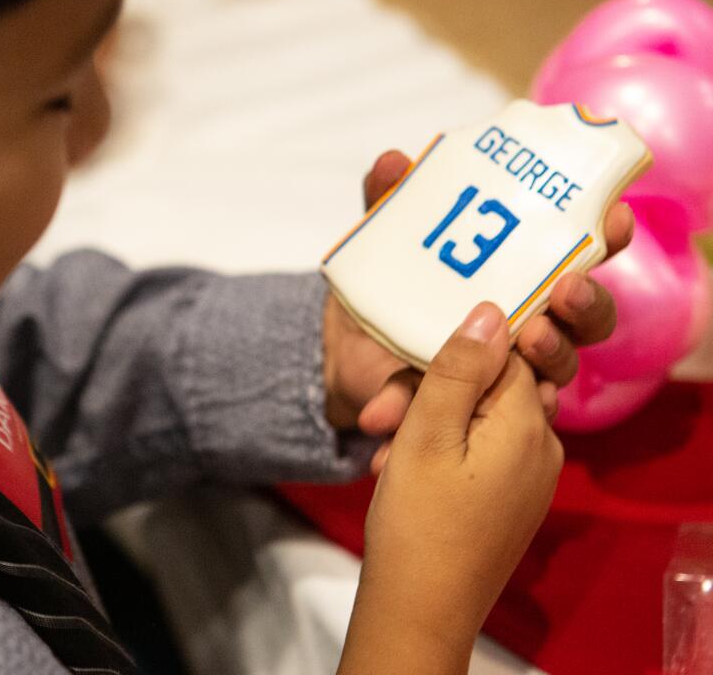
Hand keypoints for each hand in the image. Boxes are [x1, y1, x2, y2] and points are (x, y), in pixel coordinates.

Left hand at [322, 150, 633, 443]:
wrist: (342, 353)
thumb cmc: (386, 289)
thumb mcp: (382, 242)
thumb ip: (387, 200)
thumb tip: (392, 160)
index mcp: (522, 278)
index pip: (581, 258)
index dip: (605, 240)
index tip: (612, 220)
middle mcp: (528, 328)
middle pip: (585, 322)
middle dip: (584, 306)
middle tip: (563, 293)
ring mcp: (505, 375)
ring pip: (552, 375)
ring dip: (547, 360)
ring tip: (523, 343)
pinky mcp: (467, 413)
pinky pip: (476, 428)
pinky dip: (446, 422)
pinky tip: (427, 412)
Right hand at [337, 303, 562, 674]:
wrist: (420, 610)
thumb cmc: (419, 522)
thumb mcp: (427, 434)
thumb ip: (457, 369)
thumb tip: (491, 311)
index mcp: (528, 424)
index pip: (507, 350)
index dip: (455, 350)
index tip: (409, 362)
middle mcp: (542, 447)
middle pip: (491, 385)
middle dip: (432, 391)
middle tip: (379, 417)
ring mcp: (529, 477)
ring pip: (478, 418)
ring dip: (428, 423)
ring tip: (384, 450)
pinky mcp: (510, 499)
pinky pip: (479, 451)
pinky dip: (440, 450)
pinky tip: (400, 469)